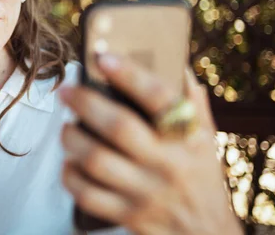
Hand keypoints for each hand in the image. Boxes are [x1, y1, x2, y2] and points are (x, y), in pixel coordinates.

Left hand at [59, 54, 242, 234]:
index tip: (103, 58)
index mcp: (189, 137)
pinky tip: (70, 162)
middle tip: (66, 91)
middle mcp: (169, 164)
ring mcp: (148, 193)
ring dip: (71, 139)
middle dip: (85, 103)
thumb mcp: (206, 138)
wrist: (207, 234)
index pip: (160, 98)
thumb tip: (175, 61)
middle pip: (119, 127)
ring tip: (66, 128)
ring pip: (96, 161)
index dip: (129, 74)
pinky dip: (70, 175)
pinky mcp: (129, 216)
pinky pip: (88, 195)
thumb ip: (191, 102)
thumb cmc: (201, 175)